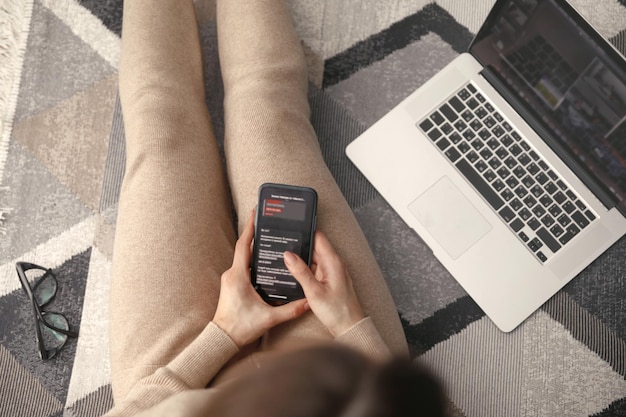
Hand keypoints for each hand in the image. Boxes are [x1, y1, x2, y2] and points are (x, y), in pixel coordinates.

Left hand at [212, 210, 308, 346]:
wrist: (222, 339)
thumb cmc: (241, 328)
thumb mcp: (269, 319)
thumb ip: (290, 310)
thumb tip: (308, 303)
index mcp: (238, 276)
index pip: (243, 246)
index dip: (249, 228)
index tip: (254, 214)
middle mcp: (232, 274)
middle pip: (243, 248)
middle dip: (254, 234)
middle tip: (266, 223)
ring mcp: (230, 279)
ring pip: (242, 258)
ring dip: (253, 248)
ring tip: (268, 239)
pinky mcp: (231, 284)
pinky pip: (242, 266)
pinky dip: (252, 260)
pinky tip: (264, 261)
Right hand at [283, 232, 364, 336]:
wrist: (349, 327)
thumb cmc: (336, 311)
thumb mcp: (314, 291)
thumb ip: (300, 272)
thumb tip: (288, 255)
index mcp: (333, 262)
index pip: (318, 237)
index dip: (305, 231)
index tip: (291, 229)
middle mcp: (334, 264)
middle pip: (314, 247)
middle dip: (299, 246)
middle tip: (282, 245)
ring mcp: (332, 272)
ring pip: (313, 259)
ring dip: (301, 259)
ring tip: (284, 258)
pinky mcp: (329, 280)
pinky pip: (315, 269)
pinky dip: (305, 270)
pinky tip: (294, 273)